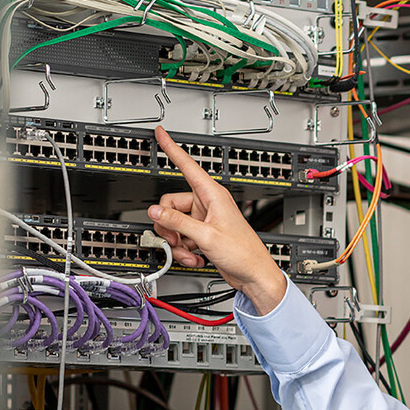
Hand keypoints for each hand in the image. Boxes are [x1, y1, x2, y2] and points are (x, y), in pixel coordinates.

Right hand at [147, 126, 286, 313]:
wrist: (253, 275)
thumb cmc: (243, 253)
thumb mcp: (206, 236)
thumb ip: (177, 222)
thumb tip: (155, 211)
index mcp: (213, 195)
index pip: (187, 165)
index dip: (172, 149)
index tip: (161, 133)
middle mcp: (208, 204)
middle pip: (170, 204)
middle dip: (168, 225)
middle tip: (174, 239)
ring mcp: (204, 219)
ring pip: (173, 223)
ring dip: (177, 242)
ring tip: (190, 253)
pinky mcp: (202, 234)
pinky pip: (181, 236)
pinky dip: (184, 249)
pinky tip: (196, 257)